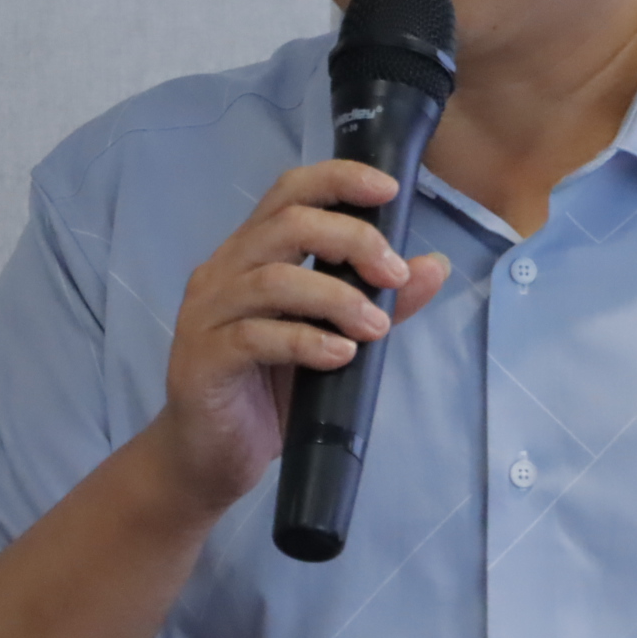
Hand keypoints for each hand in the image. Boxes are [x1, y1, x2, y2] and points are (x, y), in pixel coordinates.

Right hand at [152, 160, 449, 516]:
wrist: (210, 457)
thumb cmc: (270, 390)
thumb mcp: (334, 340)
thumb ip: (379, 303)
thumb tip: (434, 266)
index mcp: (252, 253)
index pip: (291, 192)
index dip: (339, 180)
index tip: (391, 190)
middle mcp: (223, 271)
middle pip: (287, 224)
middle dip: (352, 241)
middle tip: (394, 276)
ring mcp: (206, 314)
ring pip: (273, 280)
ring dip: (337, 299)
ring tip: (376, 328)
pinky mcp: (202, 359)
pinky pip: (256, 337)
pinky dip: (306, 342)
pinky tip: (340, 356)